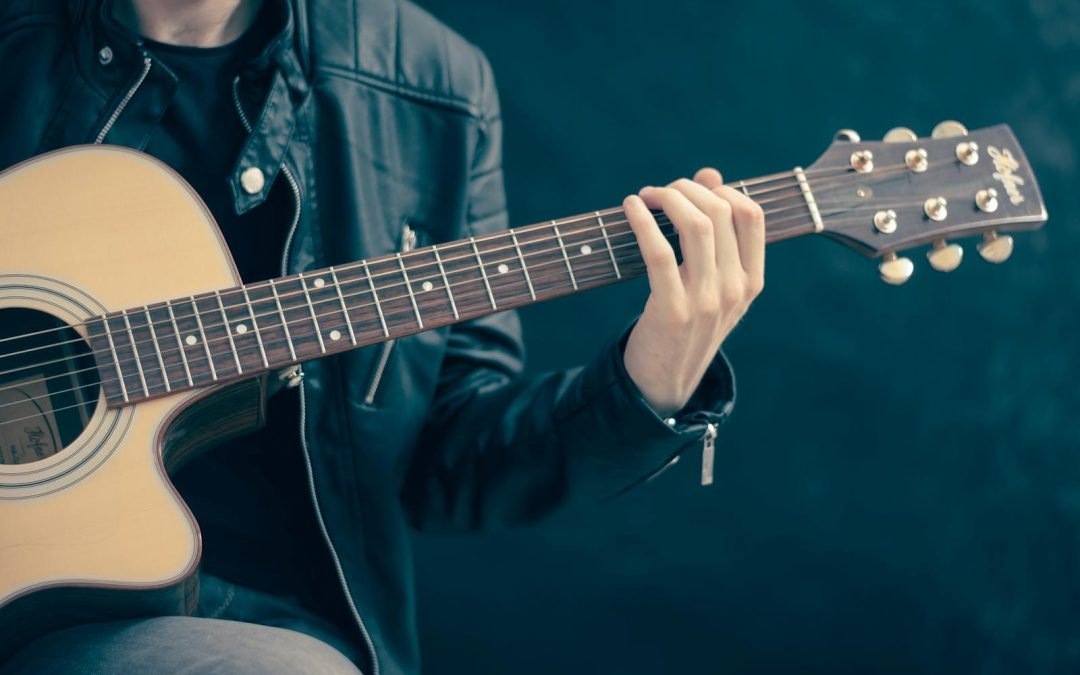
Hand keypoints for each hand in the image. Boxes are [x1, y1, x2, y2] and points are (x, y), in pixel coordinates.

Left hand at [622, 168, 764, 415]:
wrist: (665, 381)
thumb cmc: (686, 324)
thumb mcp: (711, 283)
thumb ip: (716, 233)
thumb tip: (710, 175)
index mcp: (752, 281)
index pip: (752, 215)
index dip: (721, 190)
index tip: (693, 189)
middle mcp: (735, 290)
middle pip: (720, 213)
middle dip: (686, 189)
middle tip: (660, 191)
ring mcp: (706, 301)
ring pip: (696, 226)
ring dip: (667, 198)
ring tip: (646, 196)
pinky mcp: (672, 310)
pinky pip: (659, 252)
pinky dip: (642, 221)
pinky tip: (630, 208)